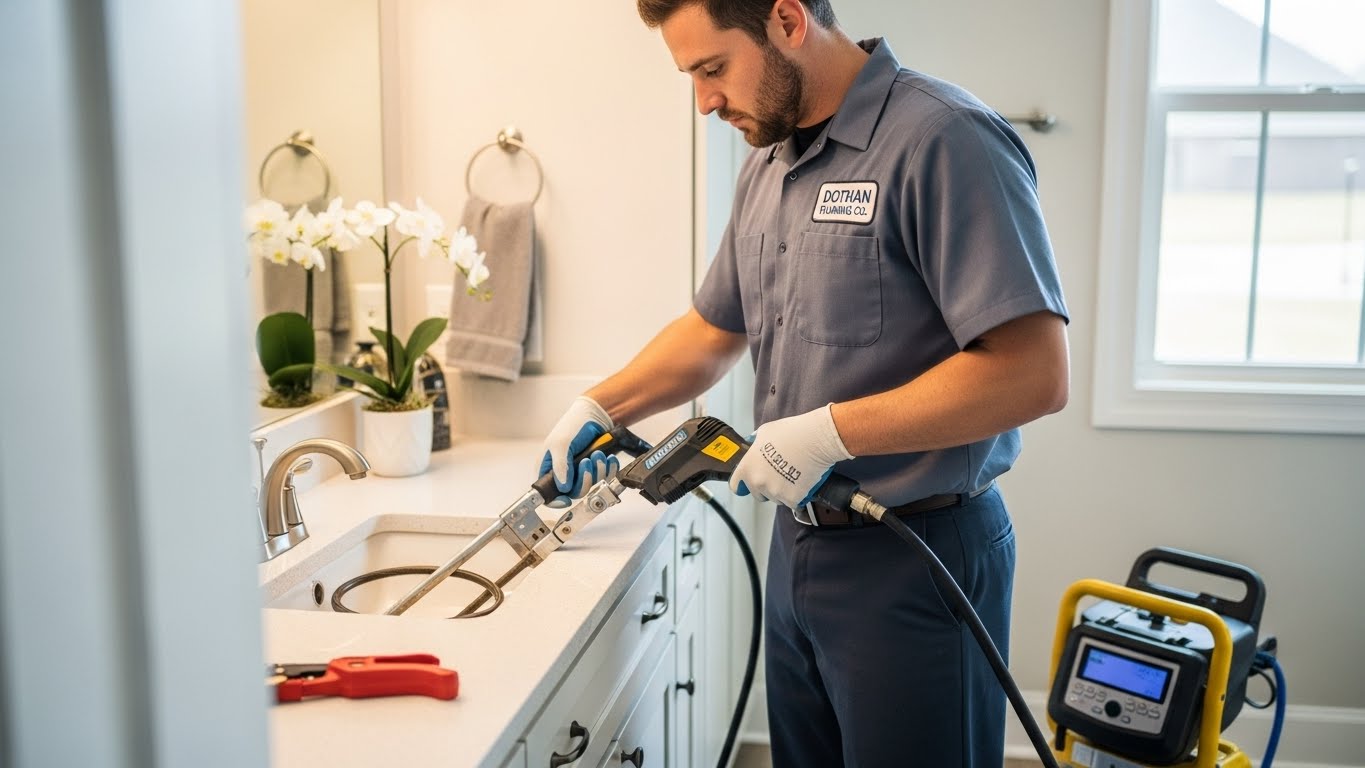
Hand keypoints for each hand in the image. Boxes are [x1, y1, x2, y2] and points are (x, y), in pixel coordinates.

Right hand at [539, 396, 616, 506]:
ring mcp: (581, 471)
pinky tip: (608, 457)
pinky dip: (608, 468)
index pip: (548, 493)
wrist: (597, 415)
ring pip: (590, 485)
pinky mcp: (596, 469)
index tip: (566, 500)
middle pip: (573, 492)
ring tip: (597, 453)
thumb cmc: (573, 425)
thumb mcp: (560, 443)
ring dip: (597, 469)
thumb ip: (559, 467)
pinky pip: (604, 478)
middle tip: (587, 462)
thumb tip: (563, 488)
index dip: (556, 500)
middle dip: (584, 478)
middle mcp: (564, 472)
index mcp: (548, 468)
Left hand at [730, 404, 853, 508]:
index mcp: (748, 467)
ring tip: (794, 474)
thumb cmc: (793, 432)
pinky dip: (798, 496)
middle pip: (758, 494)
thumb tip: (753, 445)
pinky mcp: (792, 499)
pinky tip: (803, 481)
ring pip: (777, 499)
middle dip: (767, 488)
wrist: (816, 439)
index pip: (735, 485)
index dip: (743, 484)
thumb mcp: (765, 432)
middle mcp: (758, 482)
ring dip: (783, 491)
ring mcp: (775, 492)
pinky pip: (793, 503)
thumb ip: (755, 443)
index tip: (748, 484)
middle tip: (779, 475)